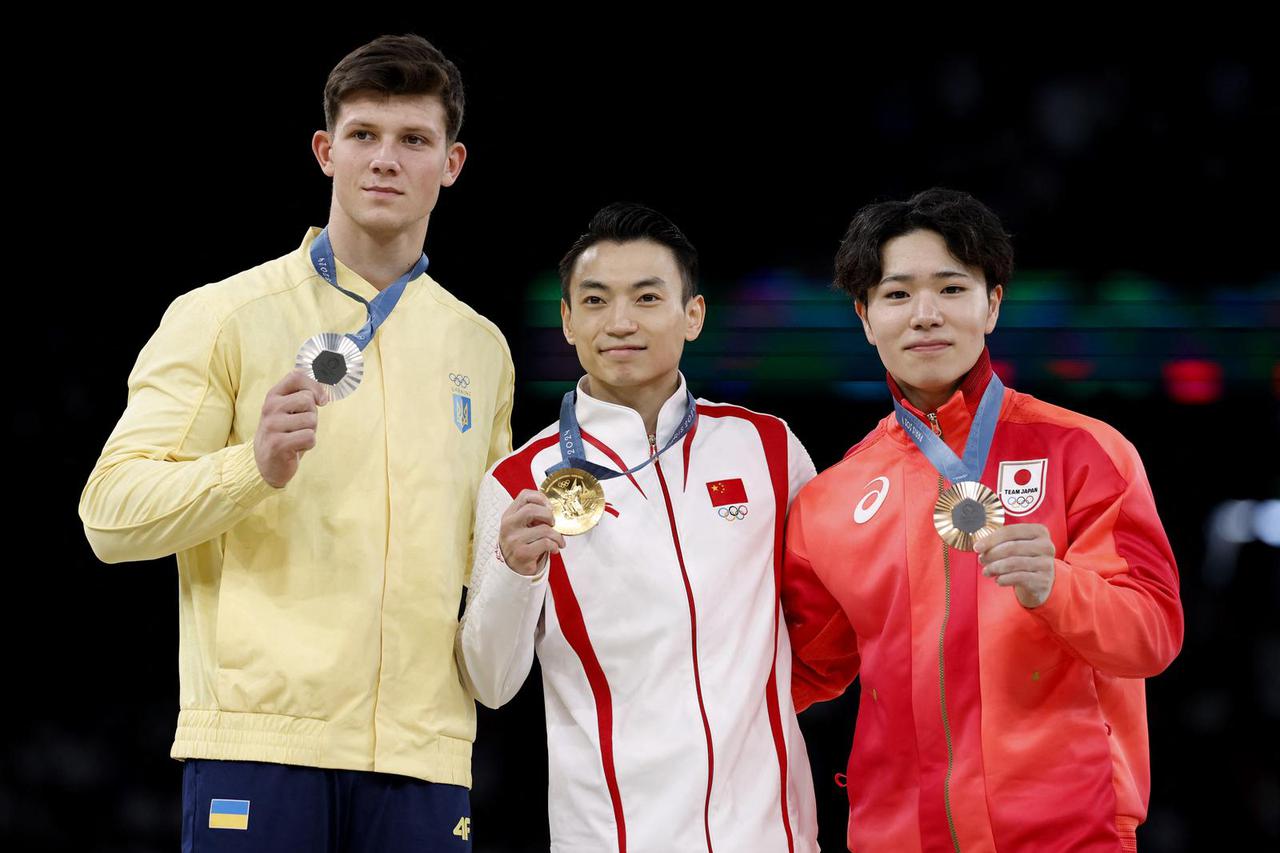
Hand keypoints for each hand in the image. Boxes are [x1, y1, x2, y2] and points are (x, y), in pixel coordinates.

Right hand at [254, 370, 328, 487]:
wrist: (267, 463)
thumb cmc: (285, 433)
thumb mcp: (289, 410)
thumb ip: (302, 396)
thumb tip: (323, 394)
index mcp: (273, 395)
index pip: (296, 376)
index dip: (314, 386)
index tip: (321, 401)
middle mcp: (269, 407)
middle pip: (308, 399)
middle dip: (313, 415)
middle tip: (301, 426)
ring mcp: (271, 425)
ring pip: (311, 420)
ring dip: (311, 431)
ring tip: (296, 437)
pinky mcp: (277, 444)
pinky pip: (309, 437)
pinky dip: (308, 445)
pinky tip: (295, 448)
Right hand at [499, 490, 565, 575]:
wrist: (512, 568)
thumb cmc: (521, 543)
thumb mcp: (520, 525)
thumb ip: (531, 514)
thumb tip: (551, 508)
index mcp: (509, 515)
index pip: (524, 496)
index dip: (541, 498)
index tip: (549, 507)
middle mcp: (509, 525)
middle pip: (532, 509)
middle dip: (548, 515)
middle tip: (553, 523)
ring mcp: (514, 540)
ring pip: (543, 529)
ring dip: (557, 535)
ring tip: (558, 540)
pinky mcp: (522, 553)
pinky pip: (546, 543)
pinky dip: (555, 545)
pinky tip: (554, 549)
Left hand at [975, 523, 1055, 608]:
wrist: (1041, 581)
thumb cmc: (1024, 558)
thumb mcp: (1017, 545)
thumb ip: (1000, 541)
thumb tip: (979, 545)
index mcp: (1039, 531)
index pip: (1010, 531)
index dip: (990, 539)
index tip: (977, 547)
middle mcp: (1046, 546)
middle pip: (1011, 547)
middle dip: (991, 555)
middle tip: (981, 560)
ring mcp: (1046, 564)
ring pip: (1013, 563)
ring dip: (994, 568)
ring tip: (986, 571)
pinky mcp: (1043, 580)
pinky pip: (1017, 578)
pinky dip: (1003, 579)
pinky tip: (998, 580)